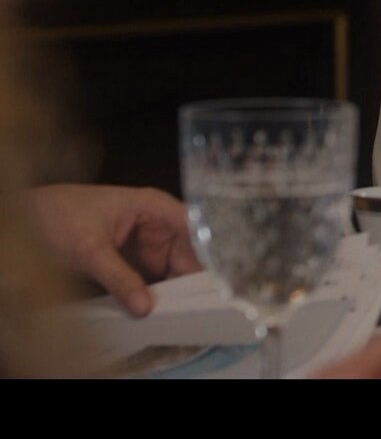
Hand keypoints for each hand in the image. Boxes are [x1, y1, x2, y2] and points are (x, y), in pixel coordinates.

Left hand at [26, 184, 201, 316]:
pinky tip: (163, 309)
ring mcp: (146, 246)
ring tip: (184, 309)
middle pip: (189, 253)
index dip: (213, 249)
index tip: (221, 276)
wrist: (22, 222)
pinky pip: (154, 282)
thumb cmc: (56, 217)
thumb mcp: (88, 249)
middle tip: (201, 303)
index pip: (196, 227)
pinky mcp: (133, 264)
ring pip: (174, 271)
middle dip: (194, 277)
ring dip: (177, 289)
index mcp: (154, 207)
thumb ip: (118, 277)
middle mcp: (156, 225)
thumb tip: (145, 306)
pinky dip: (158, 295)